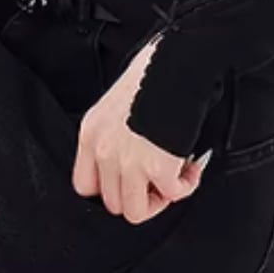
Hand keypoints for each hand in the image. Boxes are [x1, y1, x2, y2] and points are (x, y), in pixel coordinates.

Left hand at [72, 36, 212, 224]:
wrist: (175, 62)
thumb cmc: (152, 71)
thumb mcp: (116, 102)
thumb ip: (115, 132)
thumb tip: (132, 153)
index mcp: (91, 132)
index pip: (84, 185)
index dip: (110, 188)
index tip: (129, 182)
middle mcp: (104, 150)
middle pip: (112, 202)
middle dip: (139, 195)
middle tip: (158, 182)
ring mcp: (128, 162)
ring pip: (136, 211)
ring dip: (159, 199)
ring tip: (173, 180)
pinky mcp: (157, 167)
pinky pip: (172, 196)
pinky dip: (185, 186)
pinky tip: (189, 170)